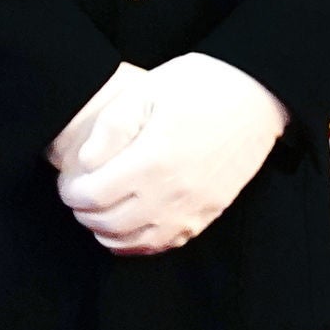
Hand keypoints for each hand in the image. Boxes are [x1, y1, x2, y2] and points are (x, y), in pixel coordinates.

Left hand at [56, 53, 286, 255]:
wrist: (260, 96)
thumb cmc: (203, 86)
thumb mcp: (148, 89)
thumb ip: (111, 126)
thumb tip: (86, 163)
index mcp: (153, 160)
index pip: (93, 196)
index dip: (71, 193)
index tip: (69, 182)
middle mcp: (173, 192)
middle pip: (109, 224)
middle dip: (84, 213)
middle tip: (80, 196)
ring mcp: (193, 207)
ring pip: (135, 242)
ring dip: (108, 232)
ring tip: (101, 212)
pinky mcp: (208, 213)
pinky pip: (166, 243)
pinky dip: (139, 242)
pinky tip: (132, 226)